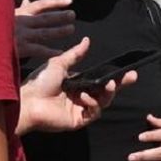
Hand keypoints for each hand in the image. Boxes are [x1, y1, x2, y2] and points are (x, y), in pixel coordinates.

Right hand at [14, 0, 76, 58]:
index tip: (70, 1)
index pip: (41, 4)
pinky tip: (60, 52)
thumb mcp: (5, 14)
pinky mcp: (20, 48)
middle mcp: (22, 22)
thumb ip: (19, 9)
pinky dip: (50, 51)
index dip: (56, 2)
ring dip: (59, 31)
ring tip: (71, 29)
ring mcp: (22, 35)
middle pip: (46, 18)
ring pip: (44, 33)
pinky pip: (38, 50)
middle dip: (61, 16)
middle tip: (73, 15)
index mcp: (20, 13)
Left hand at [16, 38, 136, 134]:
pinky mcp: (78, 120)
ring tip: (109, 85)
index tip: (127, 70)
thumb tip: (87, 40)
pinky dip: (92, 104)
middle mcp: (82, 96)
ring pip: (103, 102)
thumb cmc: (39, 82)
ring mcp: (81, 109)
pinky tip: (84, 97)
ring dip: (108, 93)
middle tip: (132, 76)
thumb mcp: (59, 64)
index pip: (101, 79)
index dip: (115, 75)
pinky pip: (93, 112)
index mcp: (78, 84)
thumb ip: (75, 54)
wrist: (28, 101)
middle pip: (106, 91)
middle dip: (120, 84)